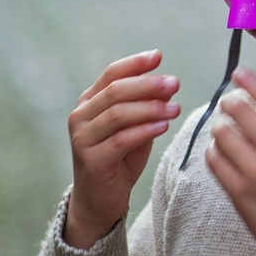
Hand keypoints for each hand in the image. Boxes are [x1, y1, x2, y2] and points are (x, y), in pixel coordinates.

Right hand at [65, 51, 179, 249]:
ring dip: (150, 108)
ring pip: (118, 114)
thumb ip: (146, 104)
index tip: (158, 56)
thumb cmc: (121, 157)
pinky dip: (145, 130)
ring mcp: (82, 139)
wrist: (101, 199)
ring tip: (175, 108)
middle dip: (148, 85)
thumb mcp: (136, 124)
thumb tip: (169, 83)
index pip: (112, 73)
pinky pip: (121, 140)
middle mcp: (80, 116)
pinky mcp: (90, 161)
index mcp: (90, 101)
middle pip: (115, 91)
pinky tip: (163, 127)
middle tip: (175, 83)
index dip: (135, 63)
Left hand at [206, 68, 255, 255]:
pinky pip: (215, 161)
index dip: (249, 81)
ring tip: (221, 131)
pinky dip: (213, 152)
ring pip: (223, 133)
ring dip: (219, 128)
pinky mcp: (240, 193)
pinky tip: (218, 153)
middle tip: (226, 104)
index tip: (238, 74)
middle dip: (229, 102)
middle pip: (240, 110)